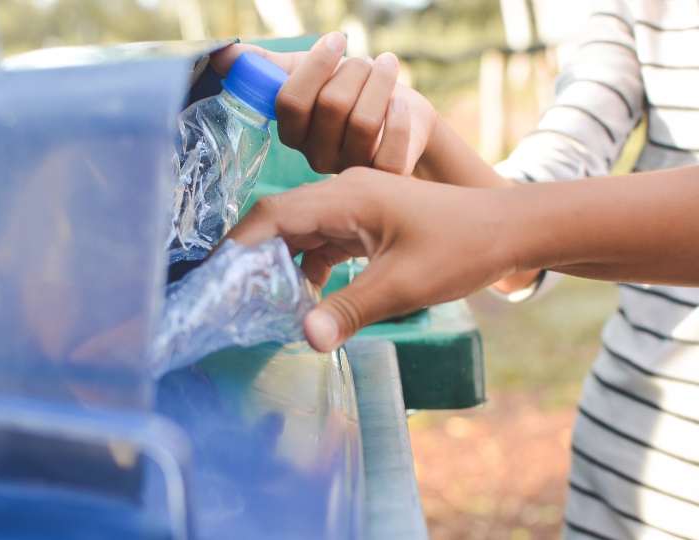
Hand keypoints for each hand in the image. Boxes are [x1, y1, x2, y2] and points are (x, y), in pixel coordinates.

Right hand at [211, 33, 437, 175]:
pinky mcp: (385, 177)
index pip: (291, 102)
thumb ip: (264, 66)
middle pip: (332, 107)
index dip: (315, 66)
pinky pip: (391, 152)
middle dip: (353, 71)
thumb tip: (221, 55)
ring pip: (363, 122)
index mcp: (295, 133)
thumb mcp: (306, 73)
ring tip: (387, 67)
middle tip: (367, 62)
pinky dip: (399, 121)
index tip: (335, 41)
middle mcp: (318, 157)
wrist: (401, 112)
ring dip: (379, 83)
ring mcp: (352, 170)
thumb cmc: (349, 90)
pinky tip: (400, 102)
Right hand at [223, 167, 517, 351]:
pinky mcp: (368, 222)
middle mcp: (345, 194)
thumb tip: (305, 339)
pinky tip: (309, 298)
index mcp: (347, 196)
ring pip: (303, 233)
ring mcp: (356, 206)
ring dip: (285, 266)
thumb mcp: (404, 284)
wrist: (507, 230)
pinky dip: (312, 268)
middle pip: (282, 221)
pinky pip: (326, 242)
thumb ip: (350, 309)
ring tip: (268, 306)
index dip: (239, 245)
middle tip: (234, 299)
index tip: (215, 277)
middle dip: (256, 259)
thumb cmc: (461, 248)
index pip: (275, 214)